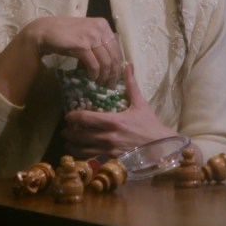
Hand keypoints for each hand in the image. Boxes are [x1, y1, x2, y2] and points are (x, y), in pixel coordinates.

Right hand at [28, 15, 123, 84]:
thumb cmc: (65, 35)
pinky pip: (94, 64)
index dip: (118, 65)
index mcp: (103, 25)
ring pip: (106, 62)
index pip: (117, 48)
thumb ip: (99, 43)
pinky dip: (95, 74)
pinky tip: (91, 78)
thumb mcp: (86, 35)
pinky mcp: (82, 45)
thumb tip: (111, 62)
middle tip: (109, 84)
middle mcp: (100, 29)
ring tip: (100, 82)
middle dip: (113, 73)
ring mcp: (91, 36)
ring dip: (104, 76)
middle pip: (114, 56)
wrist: (45, 31)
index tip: (115, 77)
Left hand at [59, 63, 181, 158]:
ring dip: (73, 147)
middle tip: (64, 131)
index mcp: (113, 121)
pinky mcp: (112, 160)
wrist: (160, 147)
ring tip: (68, 144)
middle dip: (69, 134)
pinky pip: (92, 159)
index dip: (73, 117)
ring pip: (83, 150)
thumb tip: (128, 65)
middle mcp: (108, 137)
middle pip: (80, 136)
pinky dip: (83, 156)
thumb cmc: (150, 124)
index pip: (86, 118)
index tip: (68, 116)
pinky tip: (81, 154)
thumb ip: (131, 84)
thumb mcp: (140, 103)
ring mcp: (109, 150)